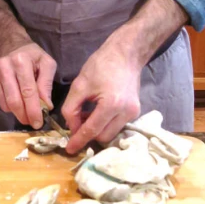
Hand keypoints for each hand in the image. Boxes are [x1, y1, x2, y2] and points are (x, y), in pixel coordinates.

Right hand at [0, 42, 56, 128]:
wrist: (8, 43)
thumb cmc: (31, 54)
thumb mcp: (46, 62)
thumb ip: (47, 83)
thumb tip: (46, 105)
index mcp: (21, 61)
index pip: (27, 91)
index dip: (33, 110)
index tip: (38, 123)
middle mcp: (4, 68)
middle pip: (13, 101)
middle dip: (24, 115)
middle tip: (32, 122)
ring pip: (4, 104)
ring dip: (16, 112)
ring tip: (26, 109)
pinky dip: (8, 105)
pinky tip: (15, 98)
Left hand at [62, 35, 141, 154]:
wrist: (125, 54)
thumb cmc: (101, 65)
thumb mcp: (79, 85)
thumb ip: (71, 109)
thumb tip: (72, 128)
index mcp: (112, 104)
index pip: (92, 130)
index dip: (79, 140)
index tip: (69, 149)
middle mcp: (126, 112)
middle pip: (103, 136)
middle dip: (88, 134)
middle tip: (76, 123)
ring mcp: (133, 113)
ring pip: (111, 134)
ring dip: (97, 130)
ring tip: (87, 115)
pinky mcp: (135, 111)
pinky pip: (117, 126)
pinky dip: (105, 124)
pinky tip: (97, 113)